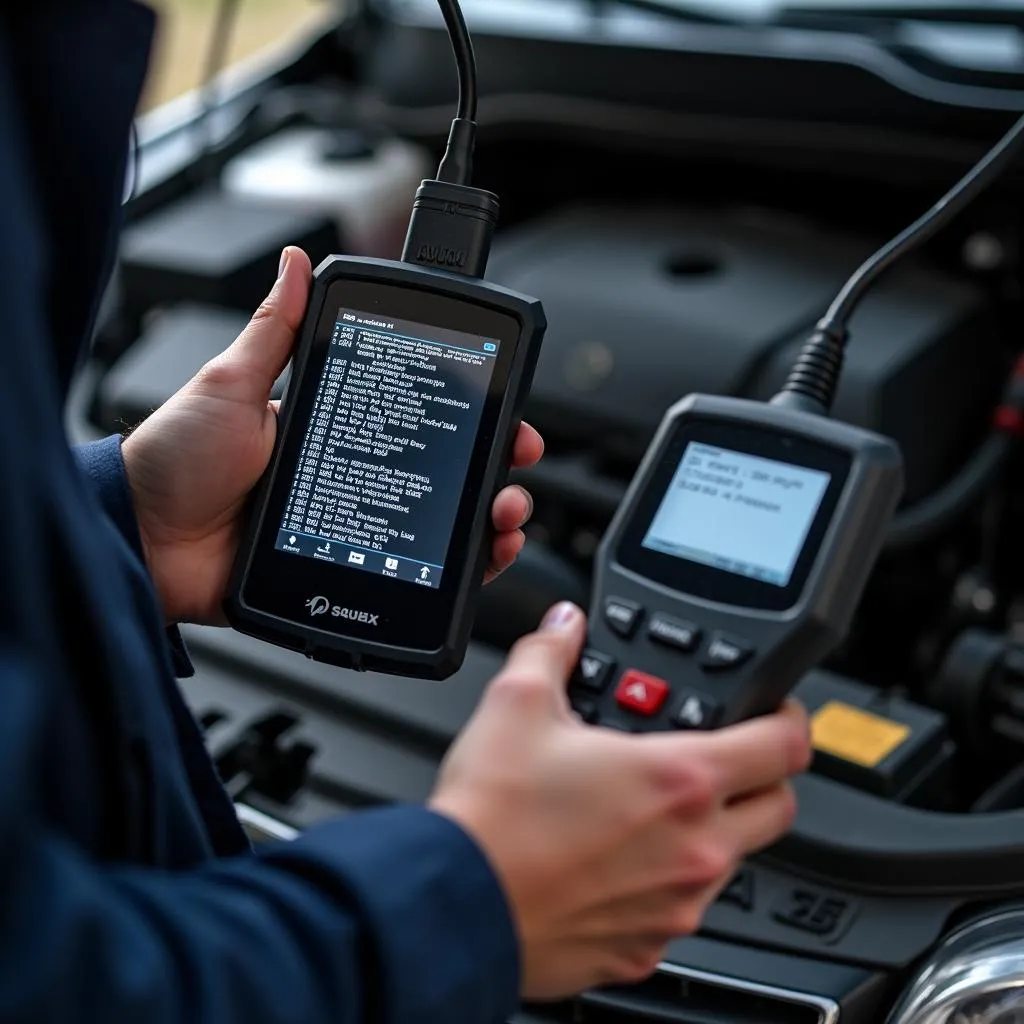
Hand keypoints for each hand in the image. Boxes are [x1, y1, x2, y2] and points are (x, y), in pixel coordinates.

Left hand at [121, 247, 543, 625]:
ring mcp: (351, 528)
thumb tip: (296, 263)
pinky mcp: (345, 570)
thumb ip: (274, 331)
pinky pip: (413, 576)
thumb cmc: (175, 460)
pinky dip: (456, 574)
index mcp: (330, 429)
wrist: (140, 540)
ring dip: (486, 520)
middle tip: (514, 461)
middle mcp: (349, 478)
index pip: (415, 420)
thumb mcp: (231, 384)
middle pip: (440, 476)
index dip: (465, 416)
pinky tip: (482, 559)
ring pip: (438, 530)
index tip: (502, 409)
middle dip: (491, 468)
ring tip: (504, 513)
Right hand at [429, 602, 810, 1001]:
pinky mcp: (647, 947)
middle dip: (759, 777)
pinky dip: (665, 881)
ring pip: (731, 861)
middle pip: (778, 808)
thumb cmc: (492, 817)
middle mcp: (694, 848)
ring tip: (648, 807)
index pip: (784, 745)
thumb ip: (552, 651)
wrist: (455, 905)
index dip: (789, 718)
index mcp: (679, 780)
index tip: (774, 712)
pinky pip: (680, 908)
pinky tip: (614, 859)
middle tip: (717, 757)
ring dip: (708, 830)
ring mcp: (675, 905)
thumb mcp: (517, 704)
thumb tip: (564, 625)